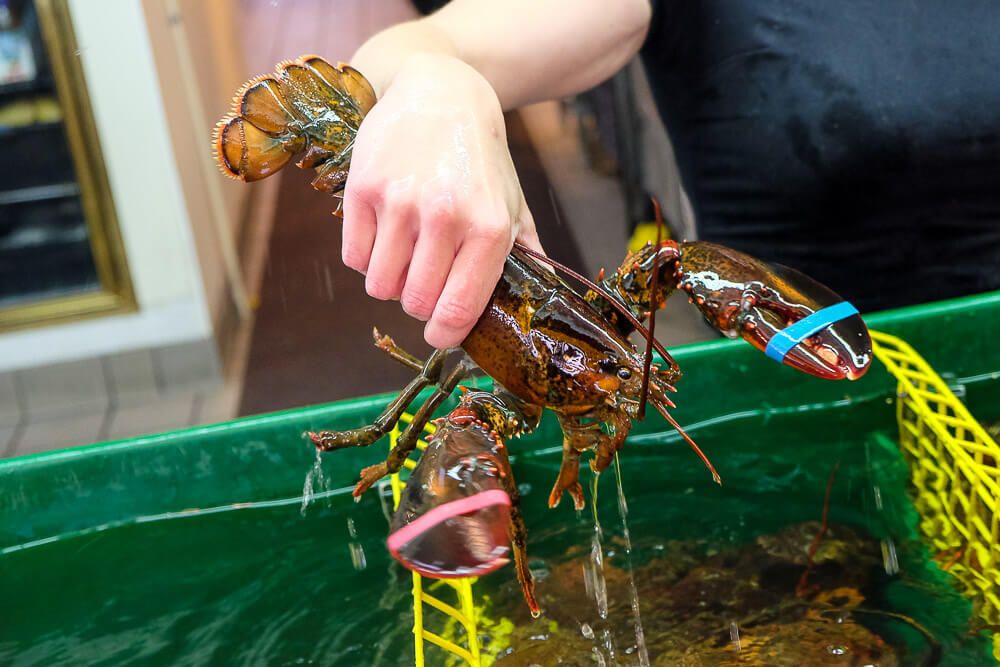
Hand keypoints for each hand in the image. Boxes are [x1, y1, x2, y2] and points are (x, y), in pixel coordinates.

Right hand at [341, 53, 542, 348]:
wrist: (440, 93)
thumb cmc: (480, 160)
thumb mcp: (512, 204)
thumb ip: (526, 255)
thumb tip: (537, 301)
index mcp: (489, 228)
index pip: (457, 309)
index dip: (444, 334)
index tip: (438, 334)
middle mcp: (445, 216)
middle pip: (414, 303)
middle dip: (416, 304)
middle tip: (422, 283)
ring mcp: (400, 202)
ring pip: (379, 285)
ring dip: (388, 282)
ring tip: (403, 256)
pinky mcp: (363, 189)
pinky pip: (354, 257)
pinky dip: (365, 257)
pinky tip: (383, 234)